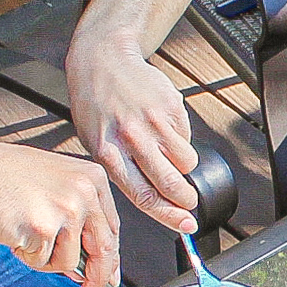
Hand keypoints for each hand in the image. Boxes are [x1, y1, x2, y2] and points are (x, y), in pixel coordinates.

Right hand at [0, 139, 121, 286]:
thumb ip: (77, 219)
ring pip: (70, 261)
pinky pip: (43, 261)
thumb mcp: (55, 186)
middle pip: (103, 249)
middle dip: (96, 280)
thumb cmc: (6, 179)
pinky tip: (14, 232)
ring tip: (25, 233)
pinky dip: (27, 256)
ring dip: (46, 259)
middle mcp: (85, 192)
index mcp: (93, 178)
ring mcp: (66, 209)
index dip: (110, 259)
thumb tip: (87, 266)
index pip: (112, 229)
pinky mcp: (44, 228)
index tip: (108, 277)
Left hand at [68, 46, 200, 232]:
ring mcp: (154, 121)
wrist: (104, 61)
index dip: (169, 216)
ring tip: (169, 156)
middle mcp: (132, 138)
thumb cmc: (96, 106)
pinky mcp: (171, 106)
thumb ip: (122, 171)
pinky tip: (163, 128)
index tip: (185, 224)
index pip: (144, 196)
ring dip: (184, 167)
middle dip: (186, 199)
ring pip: (186, 161)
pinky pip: (186, 136)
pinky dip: (180, 140)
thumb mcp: (97, 143)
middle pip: (171, 183)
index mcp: (109, 153)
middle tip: (190, 201)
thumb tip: (155, 200)